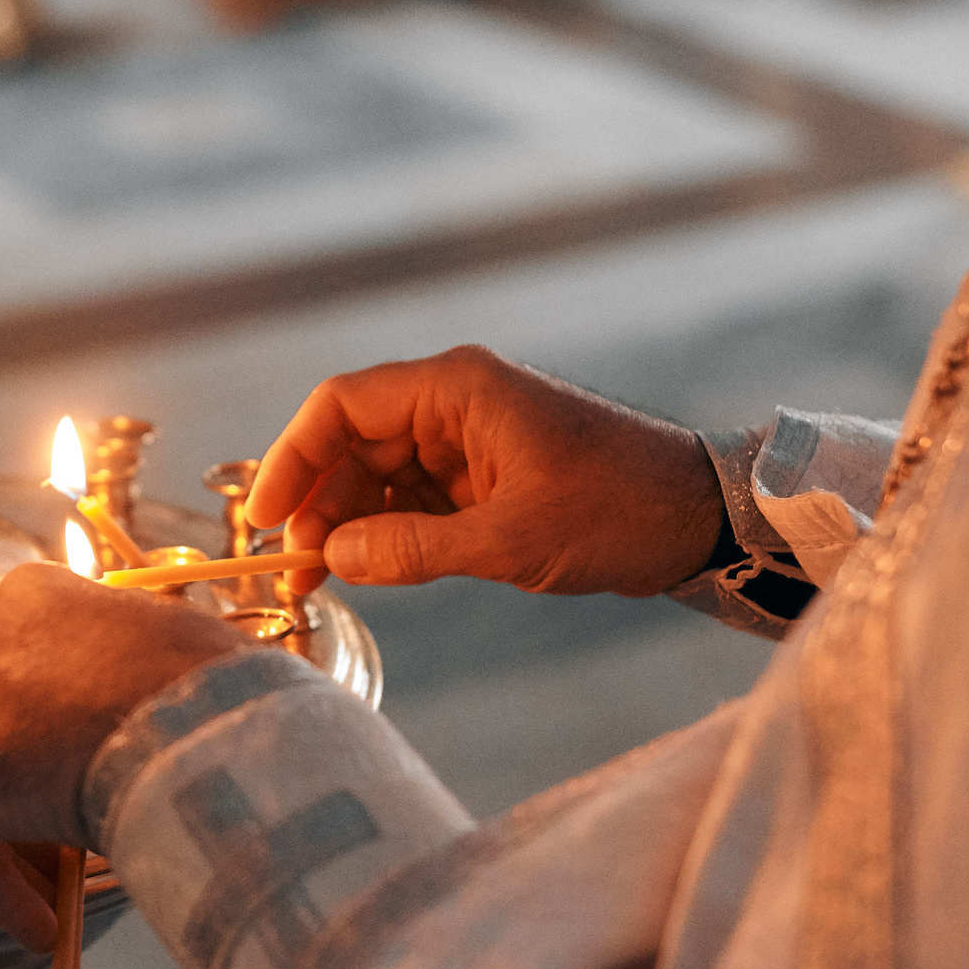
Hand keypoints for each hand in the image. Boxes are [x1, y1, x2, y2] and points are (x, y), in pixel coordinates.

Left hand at [0, 562, 250, 950]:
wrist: (195, 720)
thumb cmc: (208, 683)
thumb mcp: (167, 647)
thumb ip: (131, 665)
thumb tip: (144, 708)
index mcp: (31, 594)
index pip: (13, 662)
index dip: (35, 722)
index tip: (61, 762)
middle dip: (10, 776)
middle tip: (53, 833)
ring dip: (2, 840)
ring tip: (49, 894)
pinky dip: (0, 889)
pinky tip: (43, 928)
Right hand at [243, 346, 724, 598]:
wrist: (702, 517)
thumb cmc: (620, 510)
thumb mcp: (513, 540)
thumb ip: (416, 548)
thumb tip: (332, 557)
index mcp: (458, 389)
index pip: (342, 405)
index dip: (293, 458)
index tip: (266, 517)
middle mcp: (455, 402)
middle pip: (352, 441)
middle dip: (315, 502)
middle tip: (294, 569)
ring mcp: (468, 437)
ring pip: (377, 472)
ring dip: (344, 522)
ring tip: (319, 579)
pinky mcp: (483, 474)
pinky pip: (411, 495)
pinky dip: (382, 530)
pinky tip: (364, 569)